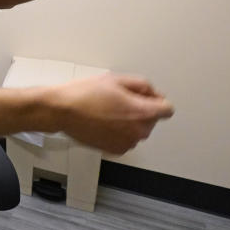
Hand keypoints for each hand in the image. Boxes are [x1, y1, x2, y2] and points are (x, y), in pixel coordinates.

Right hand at [56, 73, 173, 153]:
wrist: (62, 111)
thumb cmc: (84, 94)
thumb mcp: (116, 79)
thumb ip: (142, 85)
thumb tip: (153, 94)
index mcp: (142, 112)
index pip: (167, 109)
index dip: (156, 100)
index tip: (143, 97)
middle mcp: (138, 131)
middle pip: (152, 120)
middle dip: (141, 110)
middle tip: (118, 100)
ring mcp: (127, 143)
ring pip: (139, 130)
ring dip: (130, 122)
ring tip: (108, 111)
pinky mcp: (116, 150)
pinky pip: (127, 139)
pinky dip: (120, 132)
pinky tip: (104, 122)